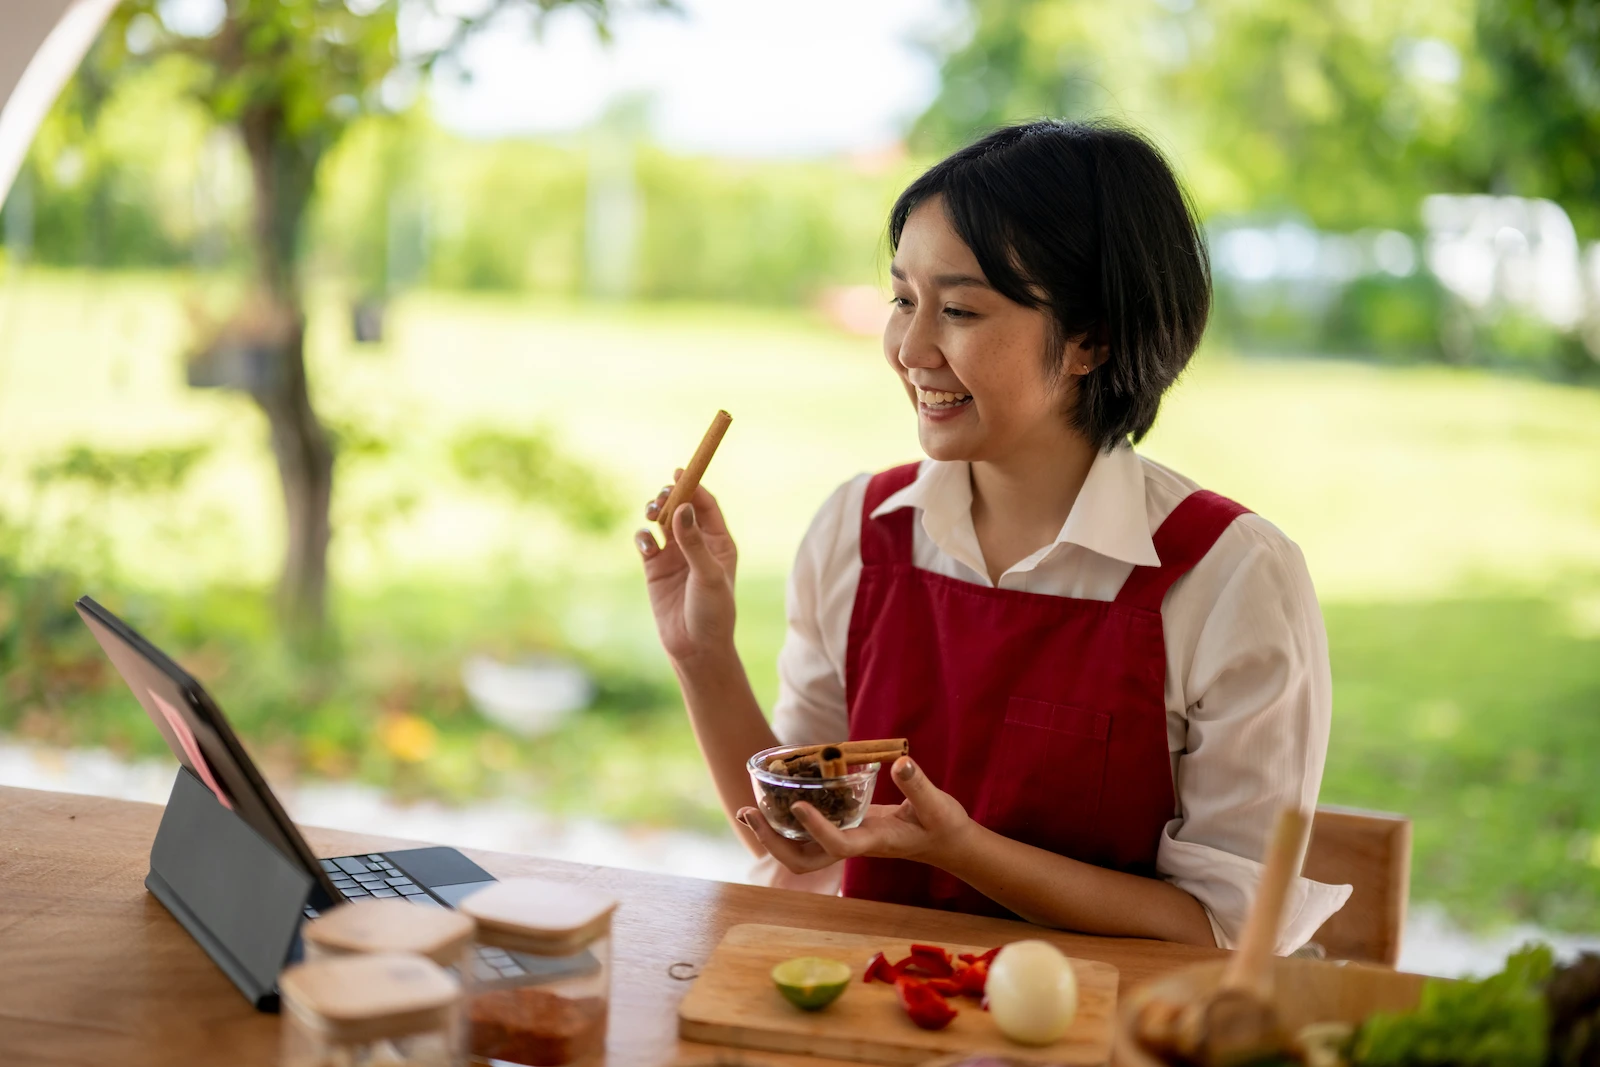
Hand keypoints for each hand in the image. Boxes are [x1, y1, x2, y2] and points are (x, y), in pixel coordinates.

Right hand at [636, 473, 738, 665]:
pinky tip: (646, 545)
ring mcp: (674, 555)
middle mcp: (696, 544)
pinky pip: (645, 541)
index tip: (680, 472)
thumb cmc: (712, 612)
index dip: (694, 486)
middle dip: (670, 497)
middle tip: (661, 497)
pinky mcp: (654, 568)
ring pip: (660, 521)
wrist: (694, 647)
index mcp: (719, 542)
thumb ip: (693, 542)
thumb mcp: (708, 575)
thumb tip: (683, 508)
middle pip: (681, 507)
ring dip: (654, 511)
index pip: (706, 505)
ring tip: (651, 513)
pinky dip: (642, 536)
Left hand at [735, 757, 975, 874]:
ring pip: (799, 852)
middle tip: (750, 812)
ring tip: (748, 809)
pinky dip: (785, 822)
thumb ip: (918, 786)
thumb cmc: (943, 825)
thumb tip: (901, 763)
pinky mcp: (845, 829)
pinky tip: (775, 800)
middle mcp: (854, 845)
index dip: (816, 829)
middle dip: (773, 841)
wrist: (946, 842)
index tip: (798, 806)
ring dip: (771, 835)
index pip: (838, 845)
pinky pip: (806, 834)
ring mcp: (846, 840)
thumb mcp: (937, 805)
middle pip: (803, 860)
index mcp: (874, 842)